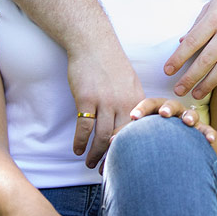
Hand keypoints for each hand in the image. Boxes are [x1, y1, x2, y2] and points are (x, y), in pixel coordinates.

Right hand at [67, 39, 145, 167]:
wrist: (93, 43)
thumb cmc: (110, 63)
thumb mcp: (130, 82)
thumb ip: (133, 103)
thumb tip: (135, 125)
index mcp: (138, 100)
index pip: (139, 132)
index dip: (133, 151)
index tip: (128, 163)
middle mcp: (124, 102)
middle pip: (122, 139)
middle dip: (115, 158)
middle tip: (108, 172)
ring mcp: (105, 101)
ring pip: (103, 136)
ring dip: (95, 154)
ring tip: (90, 165)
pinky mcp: (86, 98)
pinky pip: (84, 126)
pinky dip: (80, 141)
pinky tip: (77, 150)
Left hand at [128, 97, 216, 142]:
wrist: (184, 144)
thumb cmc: (158, 135)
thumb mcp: (144, 132)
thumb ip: (129, 134)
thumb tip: (110, 140)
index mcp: (157, 109)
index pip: (149, 104)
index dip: (142, 109)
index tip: (133, 117)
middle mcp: (174, 112)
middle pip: (170, 105)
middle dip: (167, 108)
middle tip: (163, 113)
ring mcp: (189, 120)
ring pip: (190, 114)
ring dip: (188, 116)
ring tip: (186, 122)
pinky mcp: (202, 130)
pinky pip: (206, 130)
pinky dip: (209, 133)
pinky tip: (210, 140)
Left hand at [163, 0, 216, 99]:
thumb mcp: (214, 5)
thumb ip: (198, 24)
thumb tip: (181, 41)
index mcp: (214, 18)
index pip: (192, 42)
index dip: (178, 58)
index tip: (168, 71)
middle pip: (205, 59)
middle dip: (190, 77)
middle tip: (178, 90)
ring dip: (208, 84)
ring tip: (196, 95)